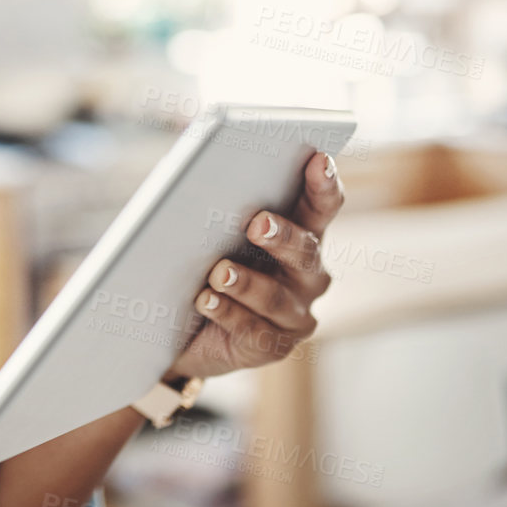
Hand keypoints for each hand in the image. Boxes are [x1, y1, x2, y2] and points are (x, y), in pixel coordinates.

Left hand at [165, 151, 345, 379]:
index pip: (320, 207)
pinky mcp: (273, 346)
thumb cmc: (203, 264)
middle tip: (257, 223)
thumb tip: (199, 179)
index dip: (324, 184)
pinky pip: (253, 331)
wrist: (182, 329)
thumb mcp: (212, 233)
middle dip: (282, 236)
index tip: (318, 160)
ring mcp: (295, 314)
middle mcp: (308, 275)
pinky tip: (206, 300)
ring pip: (276, 297)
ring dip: (247, 282)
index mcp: (300, 235)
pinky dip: (228, 313)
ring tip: (218, 272)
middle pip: (305, 252)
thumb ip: (219, 206)